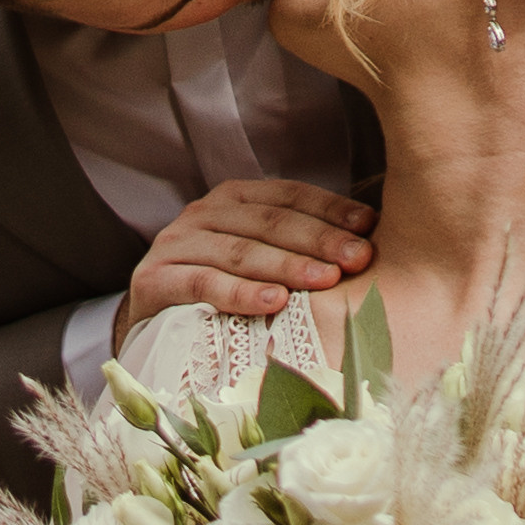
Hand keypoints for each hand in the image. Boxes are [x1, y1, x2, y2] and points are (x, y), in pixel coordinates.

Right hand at [122, 178, 375, 331]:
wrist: (155, 328)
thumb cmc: (223, 291)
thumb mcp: (260, 259)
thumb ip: (302, 245)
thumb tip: (371, 237)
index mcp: (234, 199)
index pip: (289, 196)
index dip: (331, 209)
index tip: (371, 227)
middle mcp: (203, 213)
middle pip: (269, 222)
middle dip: (320, 240)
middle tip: (359, 259)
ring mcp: (175, 244)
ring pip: (240, 251)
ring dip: (287, 266)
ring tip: (327, 280)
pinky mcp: (153, 280)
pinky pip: (203, 284)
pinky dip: (240, 294)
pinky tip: (273, 302)